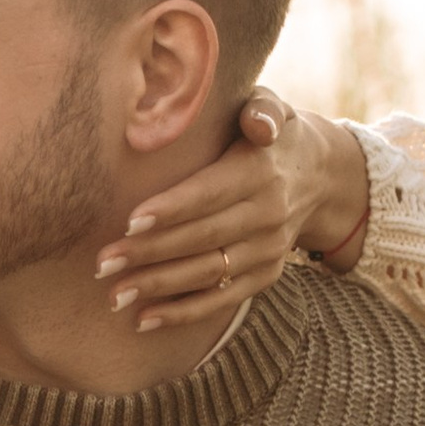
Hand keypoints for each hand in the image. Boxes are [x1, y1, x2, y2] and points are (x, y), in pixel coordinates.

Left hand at [97, 94, 373, 334]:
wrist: (321, 175)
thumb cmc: (272, 135)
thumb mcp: (273, 107)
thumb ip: (262, 108)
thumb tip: (258, 125)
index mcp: (260, 171)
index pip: (210, 193)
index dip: (171, 209)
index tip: (129, 222)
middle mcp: (268, 214)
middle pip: (202, 238)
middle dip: (149, 253)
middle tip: (103, 263)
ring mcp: (268, 250)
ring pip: (208, 273)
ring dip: (159, 287)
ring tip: (114, 295)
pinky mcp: (265, 275)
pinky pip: (222, 300)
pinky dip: (184, 313)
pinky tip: (144, 319)